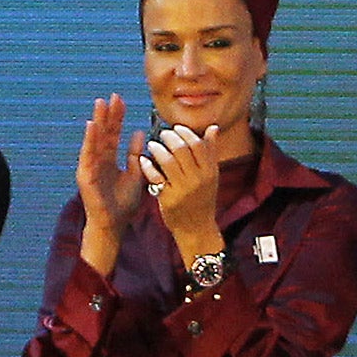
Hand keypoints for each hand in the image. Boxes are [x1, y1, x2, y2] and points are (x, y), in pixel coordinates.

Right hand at [75, 94, 147, 276]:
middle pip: (103, 133)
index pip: (113, 134)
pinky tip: (92, 125)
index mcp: (109, 160)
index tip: (121, 100)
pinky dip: (89, 139)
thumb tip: (139, 133)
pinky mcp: (85, 175)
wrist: (112, 225)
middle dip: (108, 114)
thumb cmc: (122, 204)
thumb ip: (135, 155)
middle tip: (113, 95)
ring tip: (100, 104)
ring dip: (97, 121)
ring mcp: (90, 167)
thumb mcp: (135, 174)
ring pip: (94, 140)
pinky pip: (87, 154)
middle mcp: (98, 161)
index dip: (117, 118)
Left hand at [140, 122, 224, 267]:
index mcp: (209, 171)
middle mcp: (197, 179)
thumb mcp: (211, 176)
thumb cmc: (202, 199)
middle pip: (181, 149)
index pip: (198, 144)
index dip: (185, 133)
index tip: (176, 128)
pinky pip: (155, 178)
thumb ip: (210, 152)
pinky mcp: (168, 199)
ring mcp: (182, 189)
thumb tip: (213, 128)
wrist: (196, 228)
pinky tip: (143, 160)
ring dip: (157, 148)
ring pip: (168, 161)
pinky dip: (148, 166)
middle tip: (162, 134)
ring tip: (152, 145)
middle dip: (169, 137)